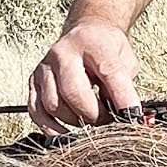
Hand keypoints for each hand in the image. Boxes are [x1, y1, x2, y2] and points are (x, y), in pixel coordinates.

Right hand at [28, 21, 142, 133]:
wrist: (86, 32)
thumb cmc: (106, 48)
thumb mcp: (125, 59)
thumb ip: (125, 84)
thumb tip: (124, 113)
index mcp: (91, 43)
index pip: (108, 72)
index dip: (122, 98)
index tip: (132, 115)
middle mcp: (63, 53)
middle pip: (73, 92)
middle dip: (94, 114)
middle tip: (108, 120)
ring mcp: (45, 67)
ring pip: (54, 104)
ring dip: (75, 121)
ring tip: (91, 120)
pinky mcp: (34, 81)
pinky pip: (36, 111)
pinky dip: (50, 128)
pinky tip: (66, 133)